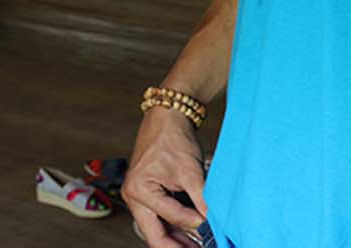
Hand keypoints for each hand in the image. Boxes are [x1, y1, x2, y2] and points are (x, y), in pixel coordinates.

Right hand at [125, 107, 208, 247]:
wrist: (168, 116)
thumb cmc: (173, 138)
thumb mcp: (191, 172)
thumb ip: (201, 201)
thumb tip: (213, 224)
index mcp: (139, 191)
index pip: (172, 219)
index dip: (197, 226)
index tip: (217, 230)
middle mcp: (133, 197)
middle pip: (155, 235)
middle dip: (178, 246)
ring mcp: (138, 197)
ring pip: (157, 229)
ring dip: (178, 239)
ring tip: (199, 244)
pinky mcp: (147, 194)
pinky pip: (160, 218)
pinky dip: (176, 227)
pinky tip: (192, 234)